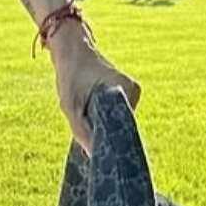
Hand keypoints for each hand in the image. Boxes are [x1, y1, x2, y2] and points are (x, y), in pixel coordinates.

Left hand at [48, 25, 140, 156]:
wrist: (71, 50)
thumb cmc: (71, 74)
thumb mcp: (71, 106)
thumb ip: (81, 131)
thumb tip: (94, 156)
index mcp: (128, 91)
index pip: (125, 127)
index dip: (112, 142)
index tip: (100, 153)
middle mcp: (134, 93)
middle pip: (121, 126)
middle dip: (104, 135)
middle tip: (87, 140)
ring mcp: (130, 93)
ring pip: (116, 121)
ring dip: (100, 126)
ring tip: (84, 119)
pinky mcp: (122, 94)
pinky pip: (113, 115)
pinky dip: (101, 119)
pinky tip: (87, 115)